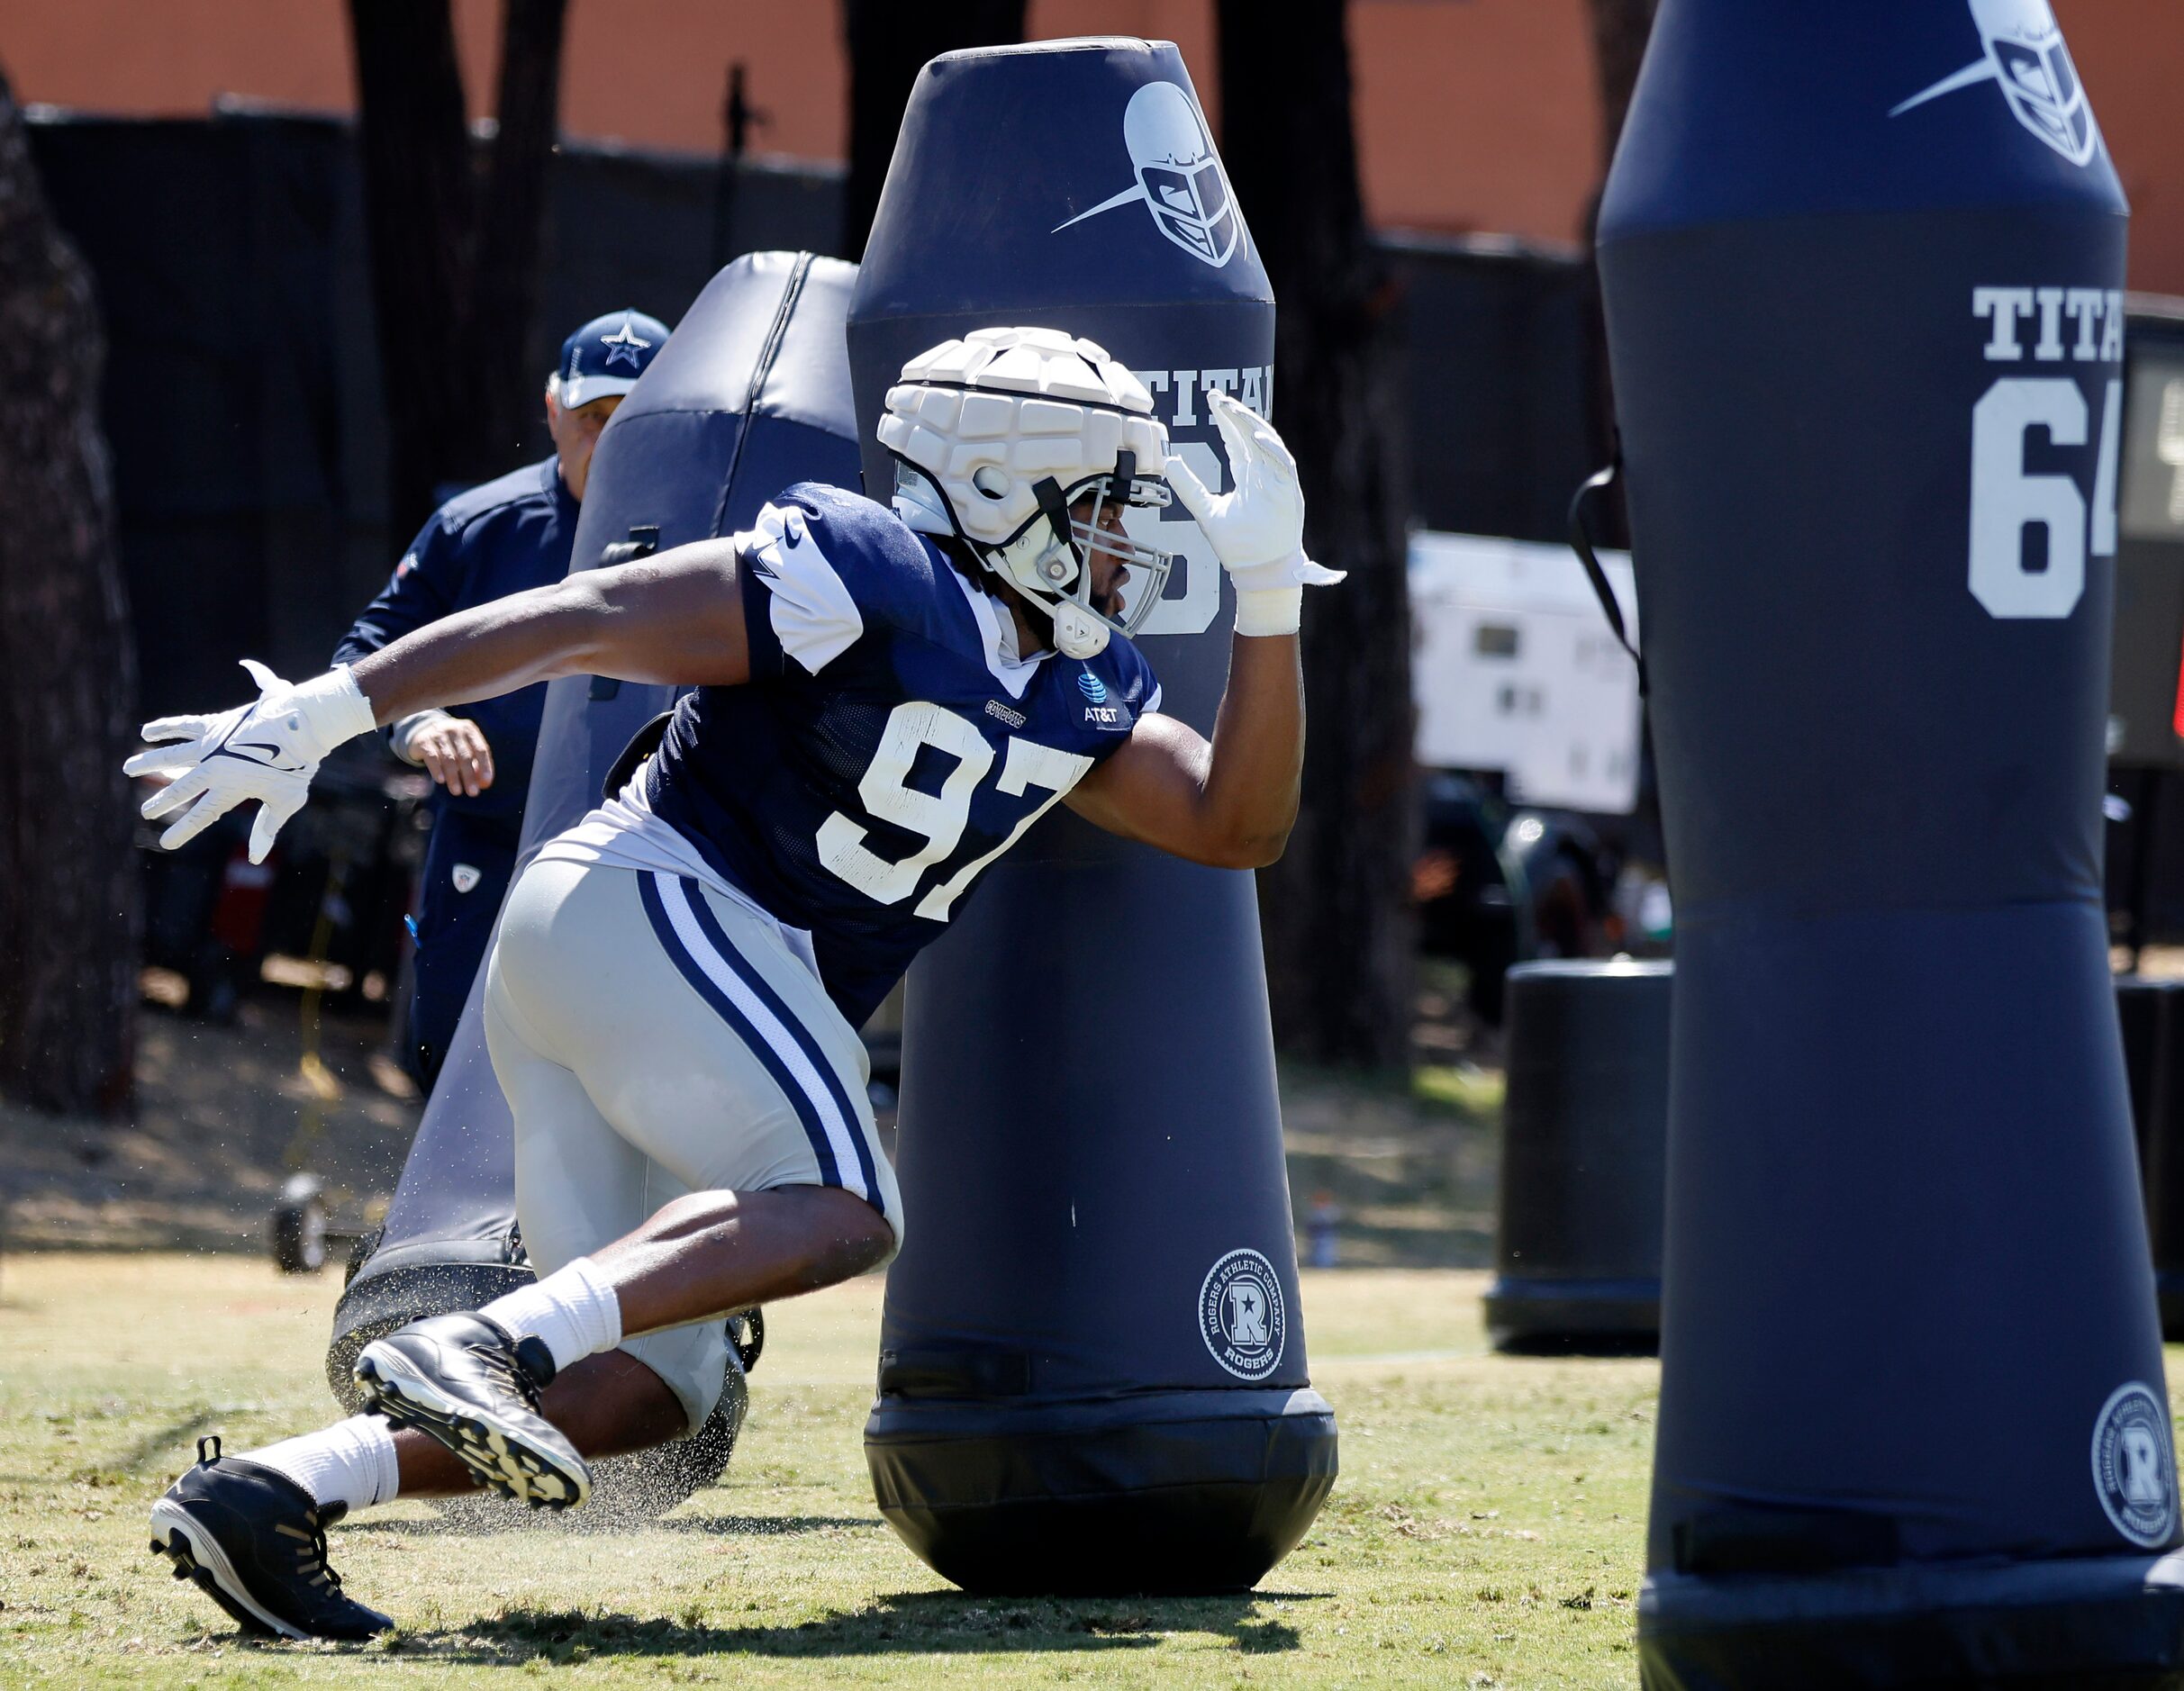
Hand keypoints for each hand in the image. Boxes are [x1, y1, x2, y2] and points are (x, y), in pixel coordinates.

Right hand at [124, 660, 375, 862]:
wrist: (300, 727)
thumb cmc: (297, 766)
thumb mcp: (286, 801)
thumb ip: (267, 827)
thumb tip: (256, 859)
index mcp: (230, 789)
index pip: (201, 816)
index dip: (183, 831)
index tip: (166, 844)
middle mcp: (214, 767)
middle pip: (181, 788)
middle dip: (162, 801)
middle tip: (146, 811)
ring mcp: (212, 745)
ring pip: (172, 755)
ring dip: (149, 762)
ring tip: (129, 768)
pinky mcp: (215, 725)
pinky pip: (184, 726)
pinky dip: (165, 728)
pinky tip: (147, 732)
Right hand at [396, 710, 495, 796]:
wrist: (424, 732)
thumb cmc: (452, 746)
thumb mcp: (466, 751)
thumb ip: (477, 766)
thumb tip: (484, 784)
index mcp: (469, 730)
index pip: (481, 750)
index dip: (485, 767)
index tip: (485, 783)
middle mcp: (454, 729)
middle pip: (465, 756)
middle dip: (469, 776)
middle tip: (473, 793)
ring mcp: (438, 734)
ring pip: (449, 758)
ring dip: (454, 777)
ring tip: (457, 791)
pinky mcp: (424, 741)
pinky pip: (432, 757)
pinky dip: (437, 769)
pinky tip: (441, 780)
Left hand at [1162, 390, 1344, 591]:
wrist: (1256, 571)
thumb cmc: (1236, 546)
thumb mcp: (1205, 510)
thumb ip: (1189, 486)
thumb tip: (1169, 461)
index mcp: (1247, 475)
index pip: (1236, 439)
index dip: (1225, 419)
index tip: (1211, 400)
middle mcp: (1264, 473)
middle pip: (1250, 435)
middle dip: (1235, 414)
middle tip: (1216, 397)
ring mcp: (1278, 481)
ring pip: (1268, 443)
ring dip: (1250, 425)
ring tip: (1231, 409)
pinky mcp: (1289, 492)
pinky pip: (1284, 464)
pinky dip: (1271, 449)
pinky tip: (1254, 436)